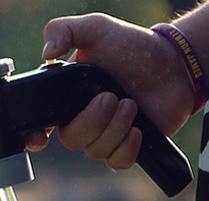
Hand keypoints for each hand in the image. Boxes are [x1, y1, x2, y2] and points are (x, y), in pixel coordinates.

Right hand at [28, 13, 198, 168]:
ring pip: (96, 151)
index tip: (43, 137)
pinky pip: (116, 162)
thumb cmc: (132, 46)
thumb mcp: (96, 28)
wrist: (172, 64)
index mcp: (68, 100)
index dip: (36, 137)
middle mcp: (82, 120)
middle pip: (73, 140)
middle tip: (113, 97)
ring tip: (131, 104)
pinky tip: (138, 129)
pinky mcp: (125, 149)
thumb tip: (46, 52)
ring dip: (116, 128)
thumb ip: (65, 29)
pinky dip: (127, 148)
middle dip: (94, 120)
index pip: (42, 126)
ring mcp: (104, 137)